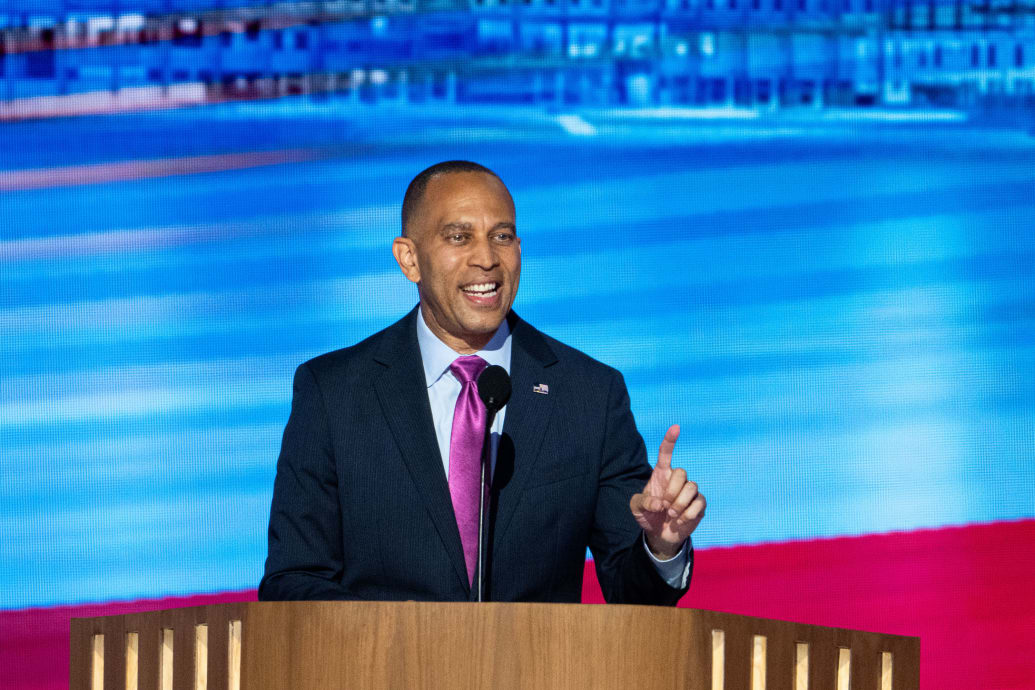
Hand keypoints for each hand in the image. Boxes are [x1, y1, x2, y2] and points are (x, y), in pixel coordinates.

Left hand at [629, 424, 705, 559]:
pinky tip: (680, 520)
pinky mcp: (699, 504)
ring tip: (671, 514)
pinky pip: (699, 502)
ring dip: (679, 504)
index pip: (666, 453)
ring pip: (692, 487)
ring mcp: (690, 491)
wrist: (659, 534)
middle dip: (672, 491)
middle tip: (664, 506)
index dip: (670, 440)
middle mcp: (677, 480)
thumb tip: (658, 503)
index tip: (675, 427)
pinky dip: (688, 514)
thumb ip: (642, 502)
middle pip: (682, 472)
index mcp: (661, 475)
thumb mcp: (636, 508)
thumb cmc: (648, 515)